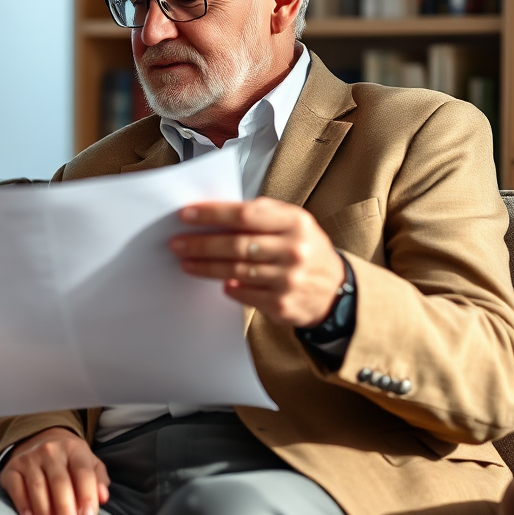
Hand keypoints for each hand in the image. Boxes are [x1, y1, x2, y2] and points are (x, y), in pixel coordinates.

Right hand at [0, 427, 108, 514]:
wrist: (37, 441)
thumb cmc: (69, 461)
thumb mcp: (88, 463)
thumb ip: (98, 480)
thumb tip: (103, 498)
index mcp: (74, 448)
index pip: (83, 472)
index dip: (87, 495)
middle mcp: (51, 450)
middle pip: (59, 481)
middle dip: (65, 509)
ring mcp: (29, 458)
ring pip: (37, 486)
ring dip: (43, 511)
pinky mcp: (11, 468)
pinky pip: (16, 486)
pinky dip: (22, 503)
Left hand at [170, 198, 344, 328]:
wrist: (336, 291)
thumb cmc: (304, 249)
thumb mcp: (294, 222)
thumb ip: (262, 213)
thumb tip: (216, 210)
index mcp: (295, 222)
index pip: (246, 215)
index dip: (213, 214)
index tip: (187, 214)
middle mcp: (294, 250)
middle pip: (236, 245)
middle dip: (201, 244)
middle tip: (177, 243)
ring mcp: (289, 279)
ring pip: (235, 271)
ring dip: (205, 266)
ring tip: (185, 261)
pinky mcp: (281, 304)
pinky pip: (243, 293)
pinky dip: (227, 287)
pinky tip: (218, 282)